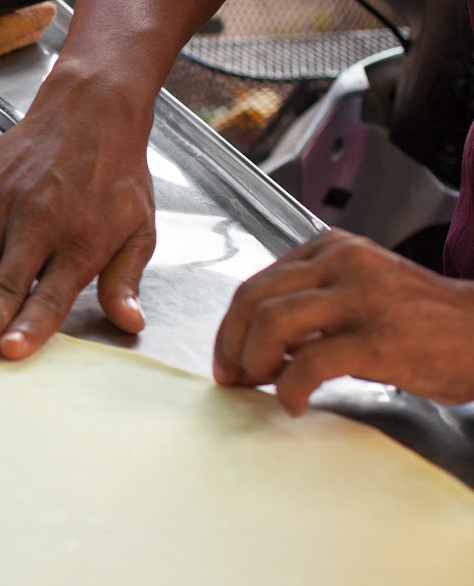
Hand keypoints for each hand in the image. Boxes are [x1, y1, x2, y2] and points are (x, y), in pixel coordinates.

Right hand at [0, 71, 156, 360]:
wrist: (91, 108)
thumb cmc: (115, 172)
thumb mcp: (139, 228)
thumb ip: (126, 278)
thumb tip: (130, 322)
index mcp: (80, 241)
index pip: (51, 293)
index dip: (31, 325)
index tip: (12, 351)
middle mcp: (38, 224)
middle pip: (8, 282)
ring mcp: (3, 204)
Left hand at [213, 229, 473, 414]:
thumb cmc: (423, 321)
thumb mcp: (360, 290)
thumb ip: (311, 302)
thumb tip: (255, 341)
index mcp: (332, 248)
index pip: (257, 282)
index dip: (231, 325)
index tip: (227, 356)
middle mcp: (343, 264)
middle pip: (254, 298)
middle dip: (231, 343)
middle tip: (232, 376)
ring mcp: (363, 298)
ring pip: (273, 322)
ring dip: (255, 360)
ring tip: (264, 384)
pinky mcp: (380, 339)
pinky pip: (312, 362)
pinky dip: (290, 388)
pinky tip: (294, 402)